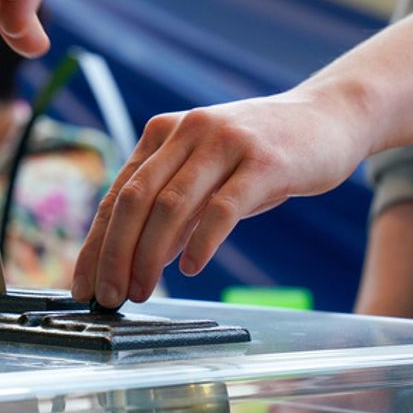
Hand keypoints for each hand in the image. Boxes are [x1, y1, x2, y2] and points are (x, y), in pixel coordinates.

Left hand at [71, 86, 375, 307]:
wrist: (328, 117)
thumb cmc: (260, 155)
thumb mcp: (208, 172)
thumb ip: (172, 208)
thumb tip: (134, 260)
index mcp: (164, 133)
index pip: (117, 194)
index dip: (96, 244)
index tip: (84, 285)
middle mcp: (188, 131)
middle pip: (134, 199)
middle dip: (115, 254)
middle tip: (110, 295)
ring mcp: (225, 142)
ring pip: (171, 205)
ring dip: (150, 255)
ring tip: (142, 291)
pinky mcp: (263, 161)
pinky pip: (222, 207)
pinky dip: (201, 242)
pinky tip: (191, 269)